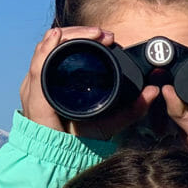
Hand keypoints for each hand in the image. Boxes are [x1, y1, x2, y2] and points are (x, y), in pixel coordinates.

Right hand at [18, 27, 159, 140]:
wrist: (63, 155)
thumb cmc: (82, 137)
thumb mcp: (113, 118)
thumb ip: (133, 108)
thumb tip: (153, 91)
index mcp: (62, 78)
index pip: (69, 47)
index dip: (85, 36)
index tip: (108, 37)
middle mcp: (48, 77)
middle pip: (57, 42)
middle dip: (79, 32)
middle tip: (102, 34)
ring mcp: (37, 83)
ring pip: (47, 47)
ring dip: (68, 35)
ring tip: (90, 33)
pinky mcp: (34, 92)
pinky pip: (37, 65)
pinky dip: (45, 49)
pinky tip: (55, 37)